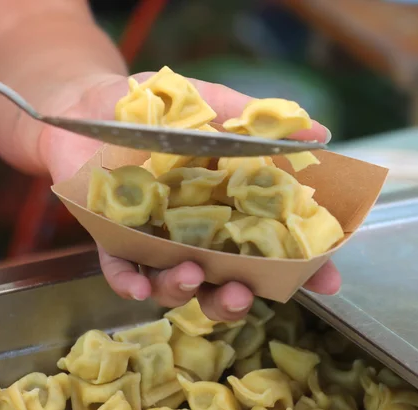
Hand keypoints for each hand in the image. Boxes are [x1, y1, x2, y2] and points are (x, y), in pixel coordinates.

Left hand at [36, 72, 340, 320]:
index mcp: (227, 204)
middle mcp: (194, 231)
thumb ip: (259, 122)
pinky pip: (122, 271)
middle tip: (242, 293)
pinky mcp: (112, 238)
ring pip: (176, 283)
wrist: (92, 104)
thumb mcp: (212, 105)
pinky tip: (139, 287)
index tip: (325, 280)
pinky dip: (130, 284)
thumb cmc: (158, 105)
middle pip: (223, 279)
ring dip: (185, 290)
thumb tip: (321, 134)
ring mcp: (153, 238)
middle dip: (235, 297)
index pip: (270, 243)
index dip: (299, 266)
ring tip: (190, 274)